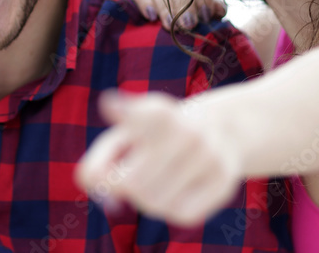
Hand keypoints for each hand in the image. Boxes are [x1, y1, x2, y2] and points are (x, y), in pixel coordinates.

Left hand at [75, 90, 240, 226]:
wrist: (221, 130)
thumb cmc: (156, 139)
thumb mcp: (125, 137)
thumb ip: (99, 163)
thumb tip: (94, 186)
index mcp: (158, 113)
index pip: (144, 115)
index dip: (124, 111)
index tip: (109, 104)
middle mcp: (187, 131)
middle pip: (132, 184)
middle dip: (122, 188)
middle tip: (130, 174)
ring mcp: (208, 156)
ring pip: (155, 202)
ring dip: (145, 200)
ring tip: (155, 180)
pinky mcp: (223, 182)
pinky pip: (181, 213)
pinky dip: (170, 209)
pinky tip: (175, 191)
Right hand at [125, 0, 225, 29]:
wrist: (157, 0)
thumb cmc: (184, 1)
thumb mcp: (200, 1)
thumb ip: (209, 5)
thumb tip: (220, 11)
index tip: (206, 15)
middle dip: (184, 4)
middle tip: (188, 24)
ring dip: (165, 7)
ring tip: (170, 24)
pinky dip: (144, 2)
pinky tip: (151, 16)